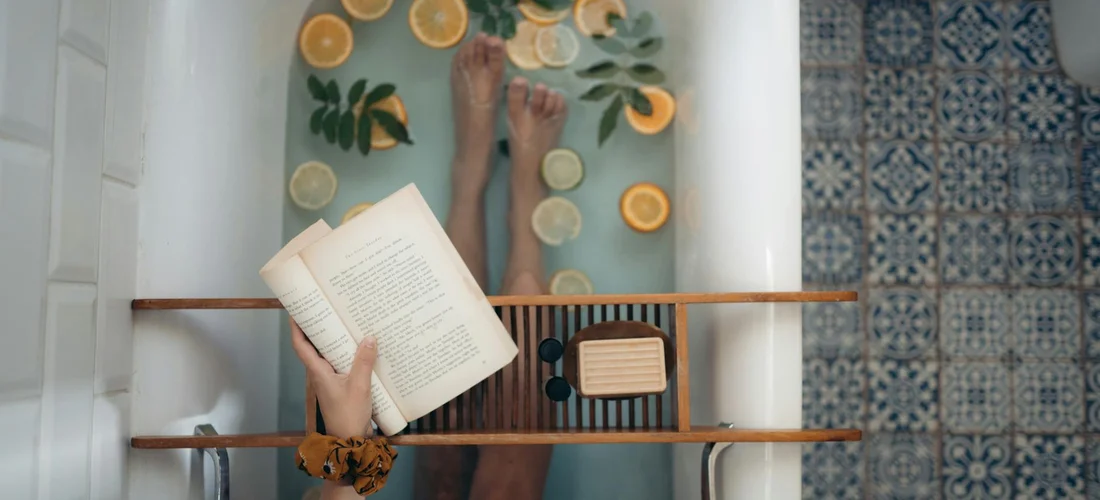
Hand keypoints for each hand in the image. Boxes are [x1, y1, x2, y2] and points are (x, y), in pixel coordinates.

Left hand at [290, 318, 376, 438]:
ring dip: (334, 340)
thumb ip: (363, 361)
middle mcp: (320, 374)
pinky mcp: (341, 385)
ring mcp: (330, 380)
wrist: (350, 439)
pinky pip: (341, 364)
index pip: (300, 346)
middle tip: (326, 308)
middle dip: (317, 328)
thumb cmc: (348, 415)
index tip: (296, 310)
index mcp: (318, 372)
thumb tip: (369, 338)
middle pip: (313, 346)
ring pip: (328, 354)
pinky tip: (360, 347)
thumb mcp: (359, 386)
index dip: (296, 328)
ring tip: (344, 322)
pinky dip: (348, 353)